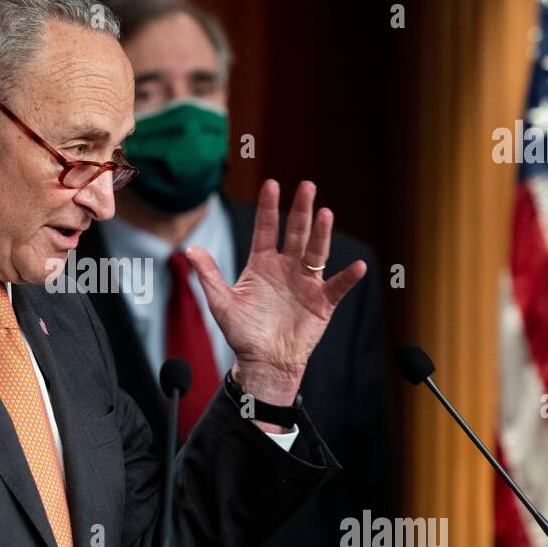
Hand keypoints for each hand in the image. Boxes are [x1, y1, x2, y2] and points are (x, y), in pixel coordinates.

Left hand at [186, 180, 365, 410]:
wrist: (264, 362)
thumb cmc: (242, 333)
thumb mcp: (221, 303)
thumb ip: (209, 275)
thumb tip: (190, 250)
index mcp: (262, 264)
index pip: (266, 229)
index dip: (269, 208)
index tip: (272, 184)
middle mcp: (286, 268)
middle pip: (296, 233)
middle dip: (301, 210)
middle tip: (307, 185)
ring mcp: (306, 283)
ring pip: (316, 252)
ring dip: (322, 233)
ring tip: (325, 213)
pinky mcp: (322, 302)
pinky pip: (337, 286)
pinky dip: (347, 277)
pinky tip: (357, 266)